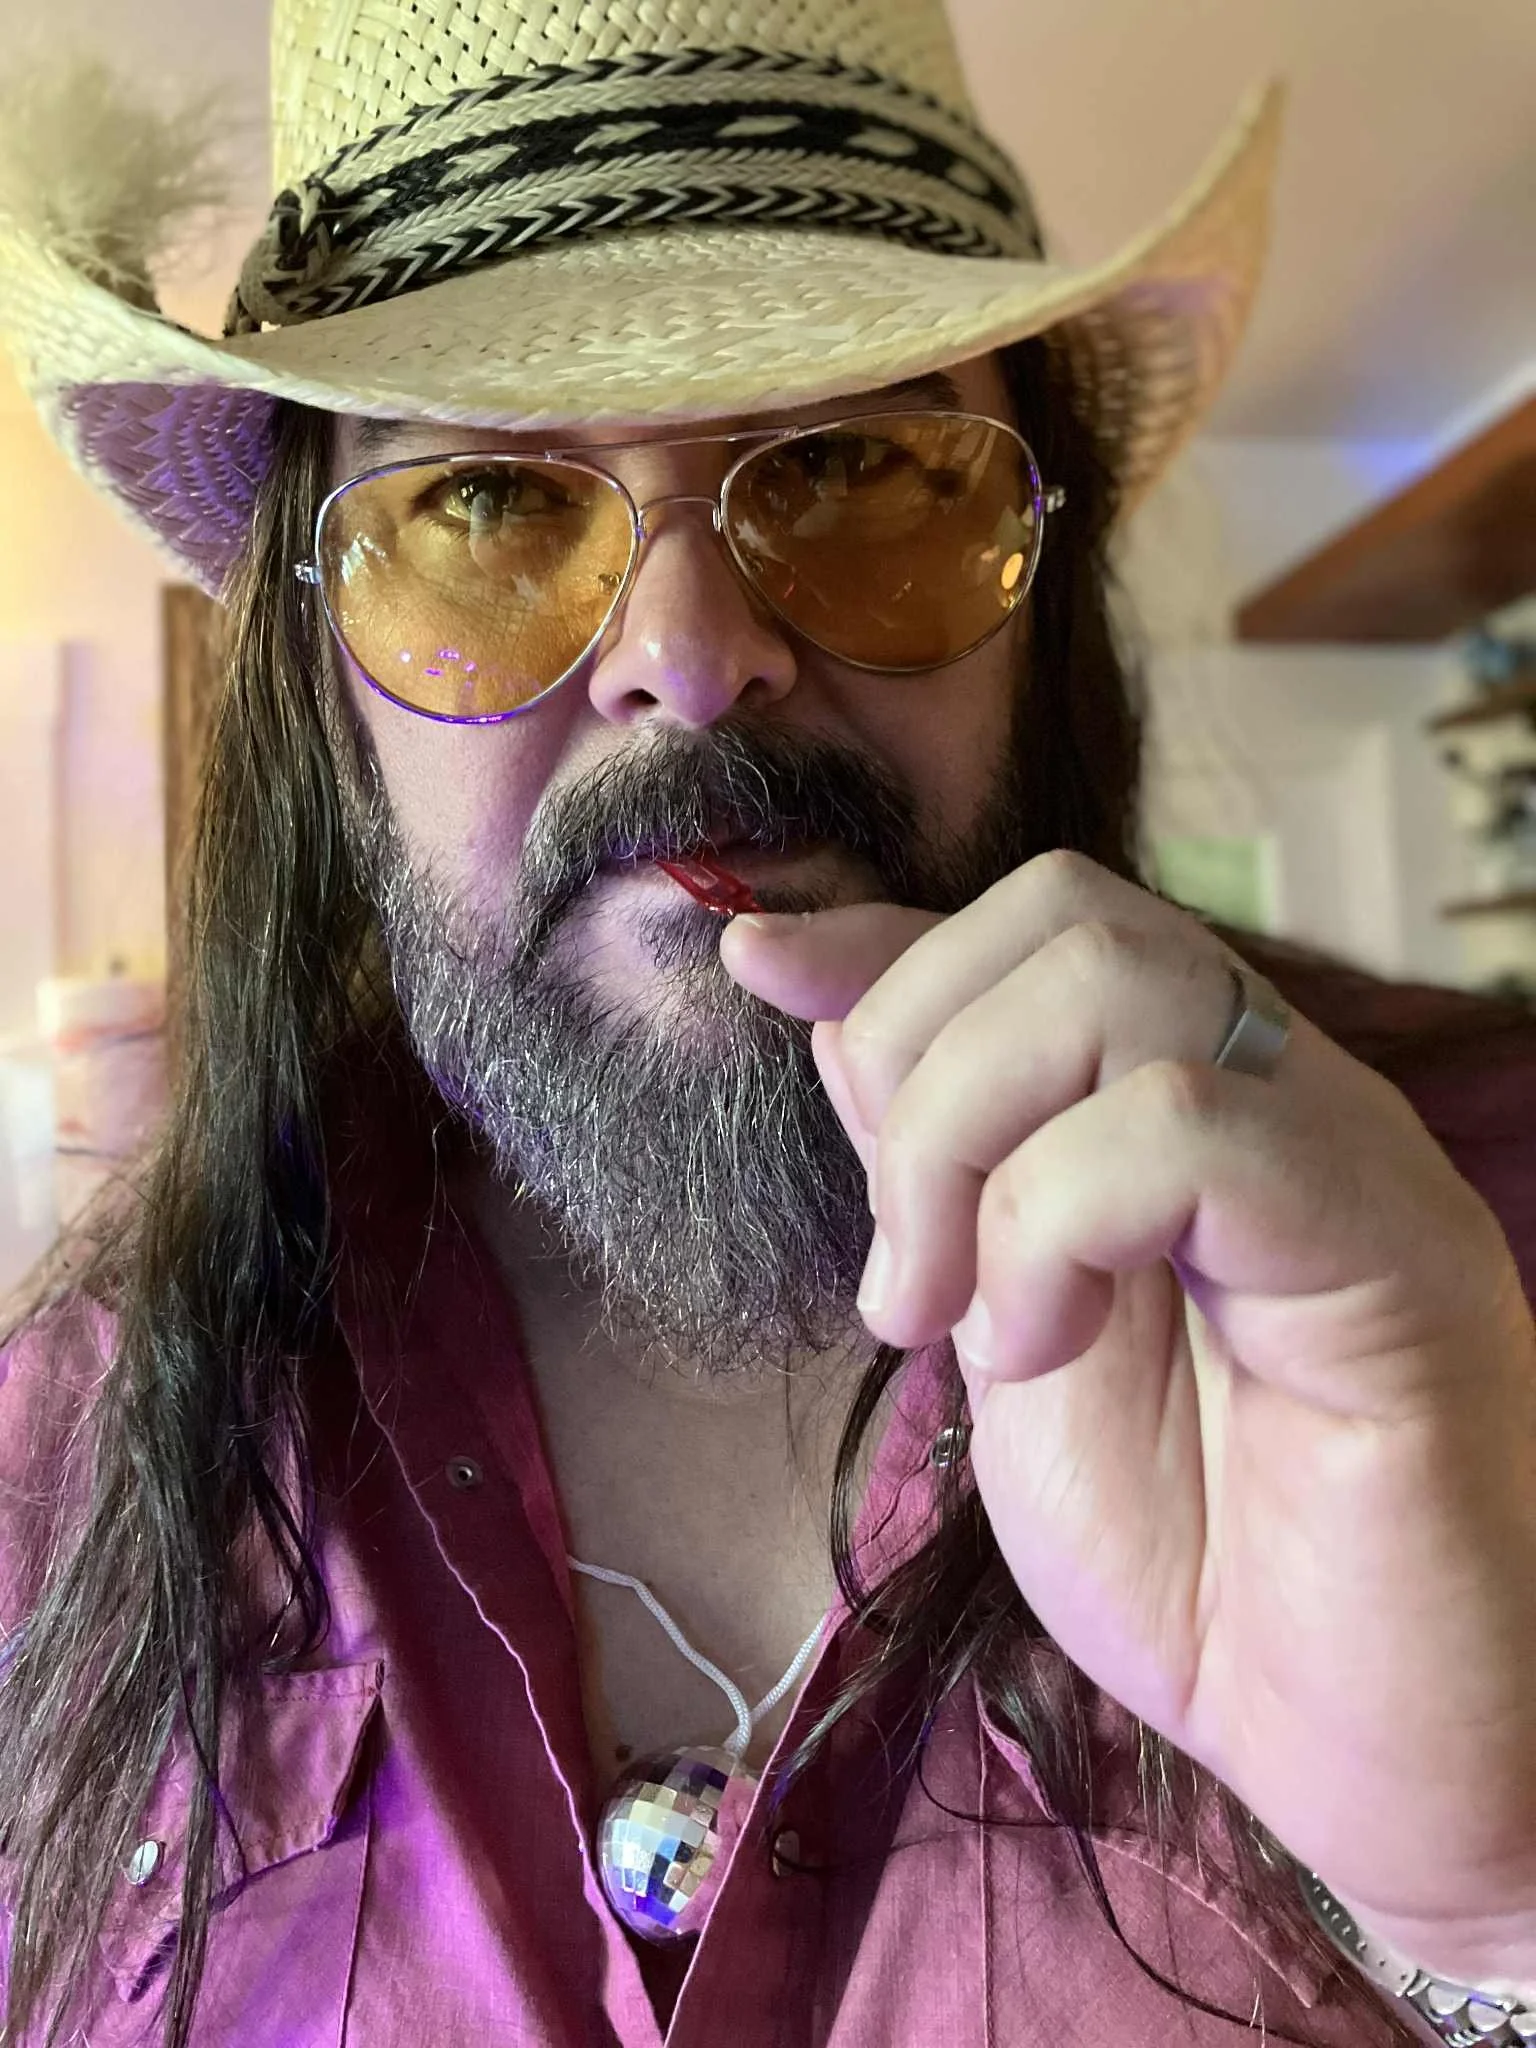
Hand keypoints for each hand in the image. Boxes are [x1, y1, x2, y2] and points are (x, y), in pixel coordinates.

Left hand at [720, 851, 1535, 1990]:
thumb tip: (821, 999)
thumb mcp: (1004, 1337)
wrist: (1367, 1756)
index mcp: (1197, 1107)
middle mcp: (1283, 1095)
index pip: (1044, 925)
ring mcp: (1345, 1152)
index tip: (756, 963)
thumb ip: (937, 1173)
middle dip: (915, 1067)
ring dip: (964, 1152)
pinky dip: (1054, 1229)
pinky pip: (1188, 1126)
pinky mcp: (1390, 1244)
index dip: (886, 939)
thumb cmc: (1199, 1565)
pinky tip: (1047, 1353)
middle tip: (903, 1279)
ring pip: (1116, 984)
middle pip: (1066, 917)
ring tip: (968, 1330)